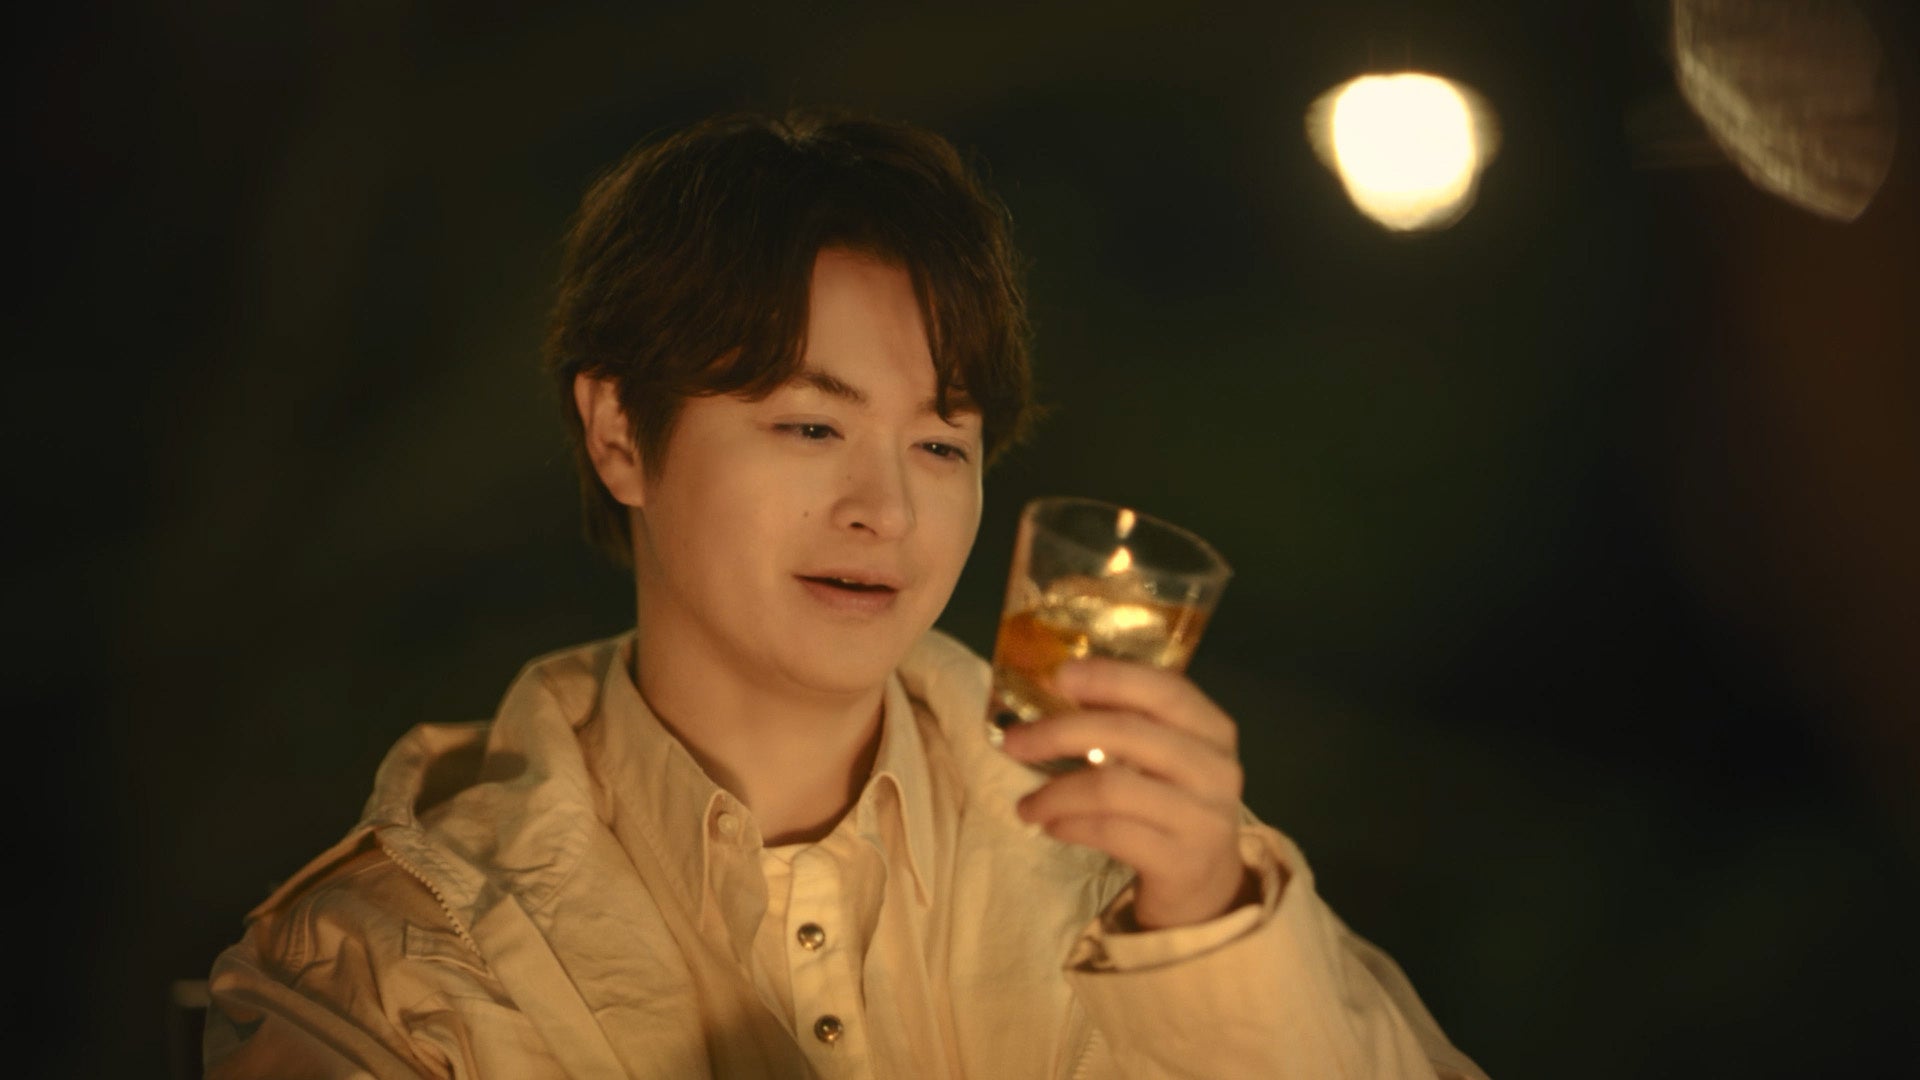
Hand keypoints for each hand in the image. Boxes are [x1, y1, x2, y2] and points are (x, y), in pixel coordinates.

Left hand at [1001, 657, 1256, 929]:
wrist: (1206, 885)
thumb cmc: (1172, 804)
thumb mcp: (1166, 757)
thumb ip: (1129, 722)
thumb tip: (1056, 689)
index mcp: (1213, 730)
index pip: (1164, 689)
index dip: (1111, 677)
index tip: (1059, 675)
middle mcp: (1216, 769)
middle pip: (1127, 733)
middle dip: (1059, 732)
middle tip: (1013, 742)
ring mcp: (1203, 818)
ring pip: (1111, 789)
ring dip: (1055, 793)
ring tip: (1027, 804)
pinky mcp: (1182, 862)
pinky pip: (1109, 833)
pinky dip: (1070, 826)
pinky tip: (1051, 826)